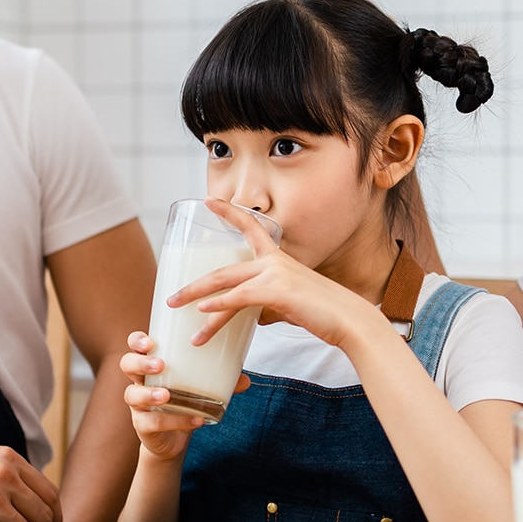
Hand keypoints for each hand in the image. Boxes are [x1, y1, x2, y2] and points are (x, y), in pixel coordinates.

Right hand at [119, 330, 219, 461]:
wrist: (174, 440)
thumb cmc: (183, 403)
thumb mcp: (200, 388)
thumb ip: (221, 381)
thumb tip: (246, 379)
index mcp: (151, 365)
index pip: (135, 345)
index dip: (137, 341)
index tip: (150, 341)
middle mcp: (140, 382)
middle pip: (126, 364)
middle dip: (140, 362)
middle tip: (160, 365)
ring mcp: (138, 405)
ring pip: (132, 394)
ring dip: (149, 393)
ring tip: (167, 395)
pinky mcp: (142, 426)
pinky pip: (152, 422)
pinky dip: (174, 421)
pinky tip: (195, 420)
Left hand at [168, 198, 385, 350]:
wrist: (351, 321)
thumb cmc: (325, 314)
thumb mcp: (293, 302)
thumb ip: (271, 303)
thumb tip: (255, 317)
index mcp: (279, 259)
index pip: (251, 228)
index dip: (229, 212)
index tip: (209, 200)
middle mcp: (275, 262)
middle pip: (223, 268)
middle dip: (193, 283)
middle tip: (170, 296)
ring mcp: (276, 275)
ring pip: (226, 283)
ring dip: (197, 298)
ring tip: (176, 310)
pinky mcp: (278, 292)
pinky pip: (240, 296)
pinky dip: (219, 304)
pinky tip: (203, 312)